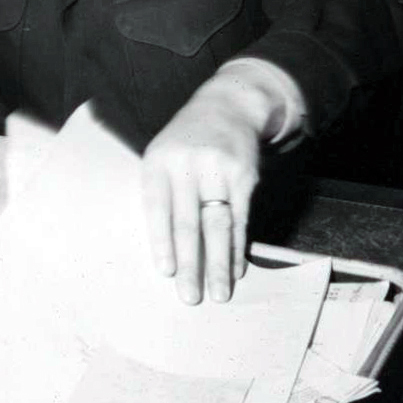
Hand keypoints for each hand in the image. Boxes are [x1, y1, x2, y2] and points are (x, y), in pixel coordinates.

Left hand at [141, 73, 282, 304]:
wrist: (226, 106)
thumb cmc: (184, 143)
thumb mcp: (162, 156)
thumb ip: (160, 195)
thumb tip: (165, 252)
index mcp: (158, 161)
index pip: (157, 207)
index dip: (162, 241)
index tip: (165, 272)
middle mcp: (188, 164)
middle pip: (188, 222)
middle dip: (190, 264)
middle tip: (190, 296)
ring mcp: (218, 169)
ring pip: (218, 225)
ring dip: (219, 264)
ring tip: (220, 293)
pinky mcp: (245, 175)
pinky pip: (241, 219)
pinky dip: (238, 248)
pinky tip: (237, 268)